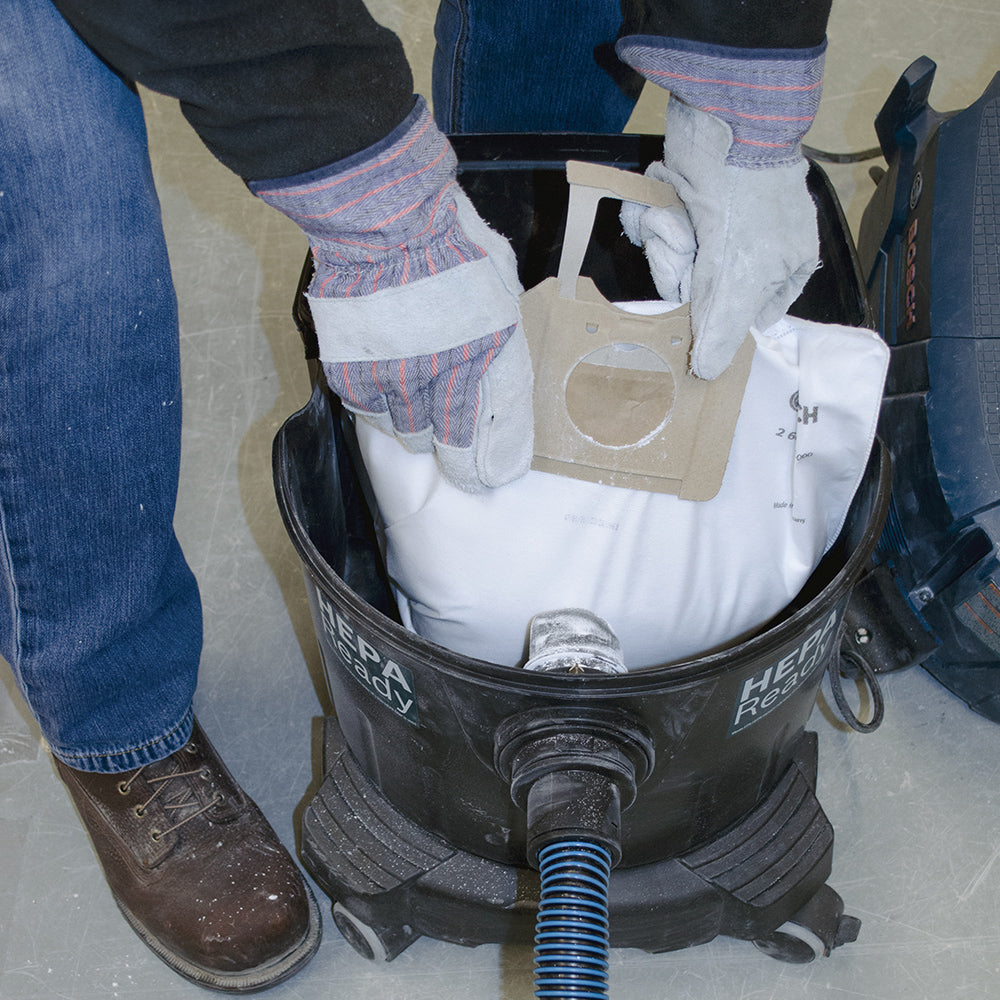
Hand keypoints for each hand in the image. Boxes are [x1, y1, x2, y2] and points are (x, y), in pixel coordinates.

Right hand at [254, 100, 532, 491]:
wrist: (382, 219)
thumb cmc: (449, 241)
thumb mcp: (499, 285)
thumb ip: (501, 334)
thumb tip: (499, 369)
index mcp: (489, 353)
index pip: (497, 431)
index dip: (495, 461)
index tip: (494, 474)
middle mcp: (443, 376)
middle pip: (449, 444)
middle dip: (454, 454)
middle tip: (453, 452)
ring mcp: (395, 379)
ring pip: (407, 433)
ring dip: (414, 426)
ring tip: (414, 403)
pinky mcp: (355, 376)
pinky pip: (370, 414)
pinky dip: (379, 408)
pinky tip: (385, 389)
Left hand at [626, 99, 818, 378]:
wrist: (724, 119)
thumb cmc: (746, 201)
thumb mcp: (738, 277)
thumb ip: (723, 330)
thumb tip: (708, 375)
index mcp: (784, 266)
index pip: (747, 316)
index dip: (719, 318)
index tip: (699, 314)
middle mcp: (754, 246)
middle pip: (703, 290)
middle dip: (686, 270)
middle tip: (689, 251)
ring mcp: (719, 221)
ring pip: (677, 259)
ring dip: (668, 239)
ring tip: (676, 215)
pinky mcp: (686, 199)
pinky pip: (661, 228)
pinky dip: (655, 216)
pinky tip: (662, 199)